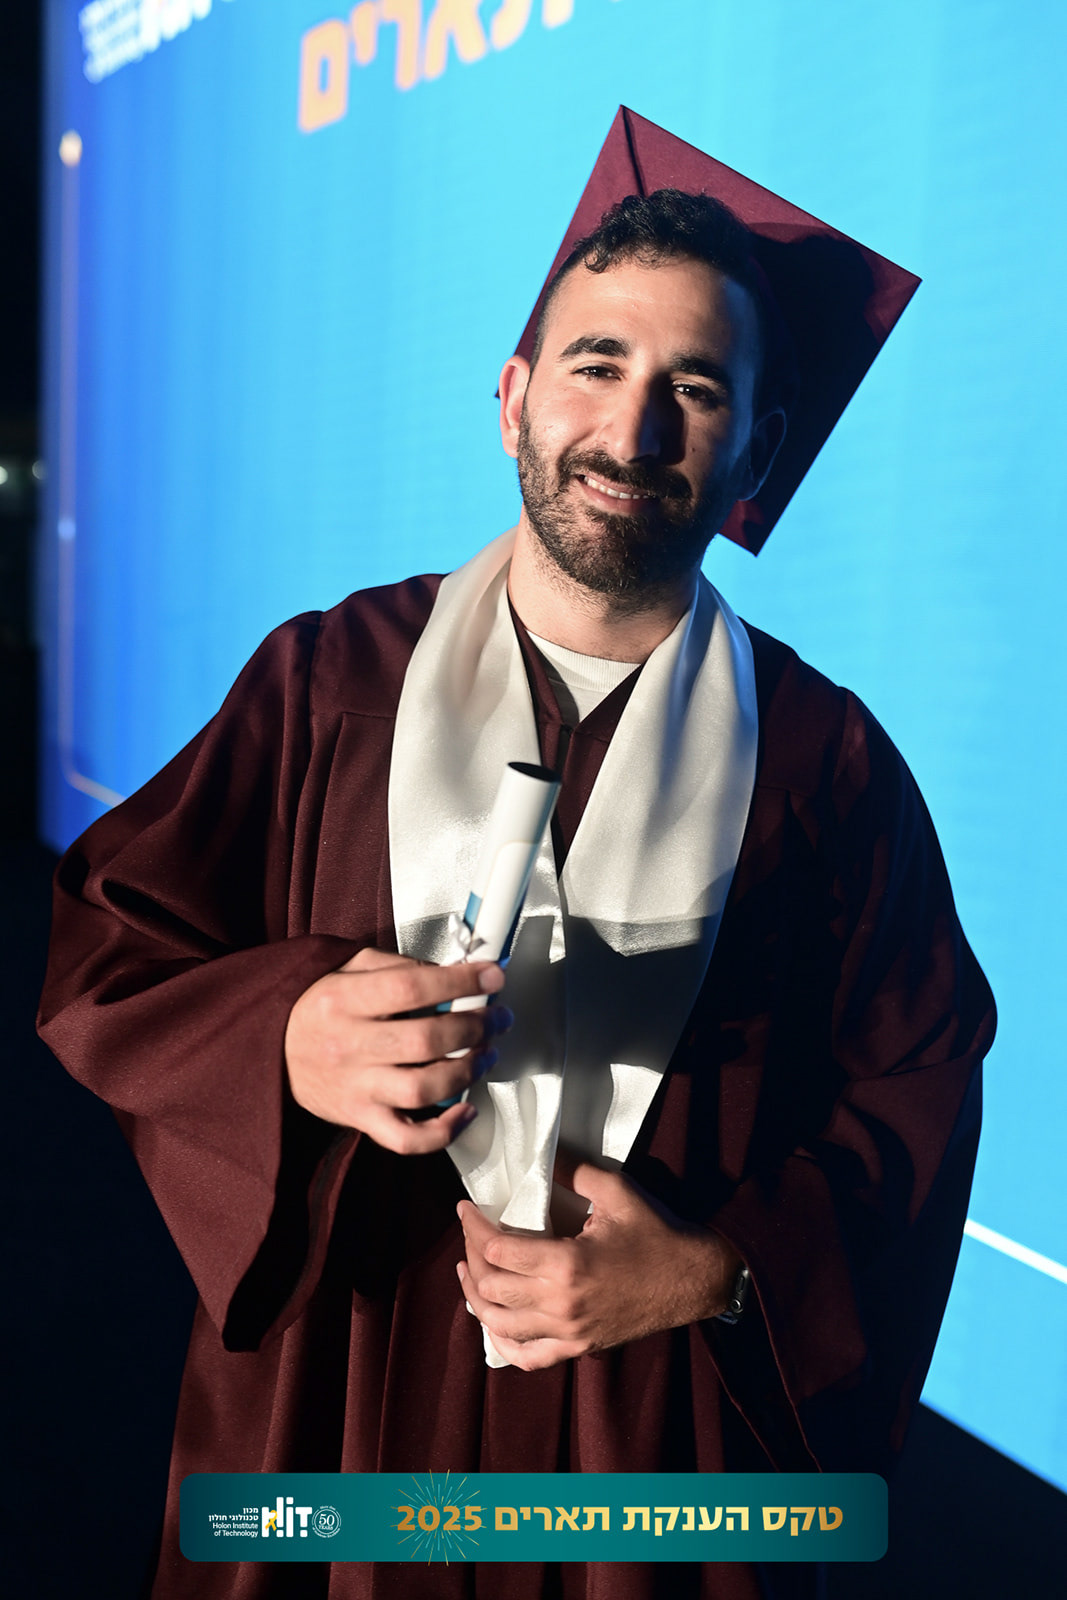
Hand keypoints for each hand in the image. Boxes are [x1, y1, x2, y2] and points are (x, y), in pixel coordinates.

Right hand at [285, 948, 510, 1152]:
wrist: (269, 1051)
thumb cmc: (315, 1007)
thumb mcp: (345, 967)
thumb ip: (396, 965)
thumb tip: (452, 973)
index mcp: (342, 1000)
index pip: (410, 987)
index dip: (460, 981)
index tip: (491, 976)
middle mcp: (347, 1045)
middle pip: (426, 1040)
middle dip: (475, 1026)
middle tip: (497, 1017)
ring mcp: (354, 1088)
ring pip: (423, 1089)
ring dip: (468, 1071)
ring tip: (486, 1054)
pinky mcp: (360, 1119)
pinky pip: (407, 1139)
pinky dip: (444, 1130)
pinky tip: (465, 1109)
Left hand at [456, 1153, 742, 1369]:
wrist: (693, 1279)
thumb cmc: (656, 1233)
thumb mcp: (617, 1192)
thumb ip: (573, 1172)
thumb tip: (538, 1154)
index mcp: (567, 1264)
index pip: (499, 1251)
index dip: (475, 1227)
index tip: (466, 1208)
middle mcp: (561, 1304)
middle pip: (490, 1288)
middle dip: (472, 1256)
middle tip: (471, 1232)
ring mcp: (568, 1332)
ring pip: (499, 1324)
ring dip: (476, 1297)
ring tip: (470, 1269)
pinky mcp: (578, 1347)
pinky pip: (526, 1356)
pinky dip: (501, 1340)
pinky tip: (494, 1319)